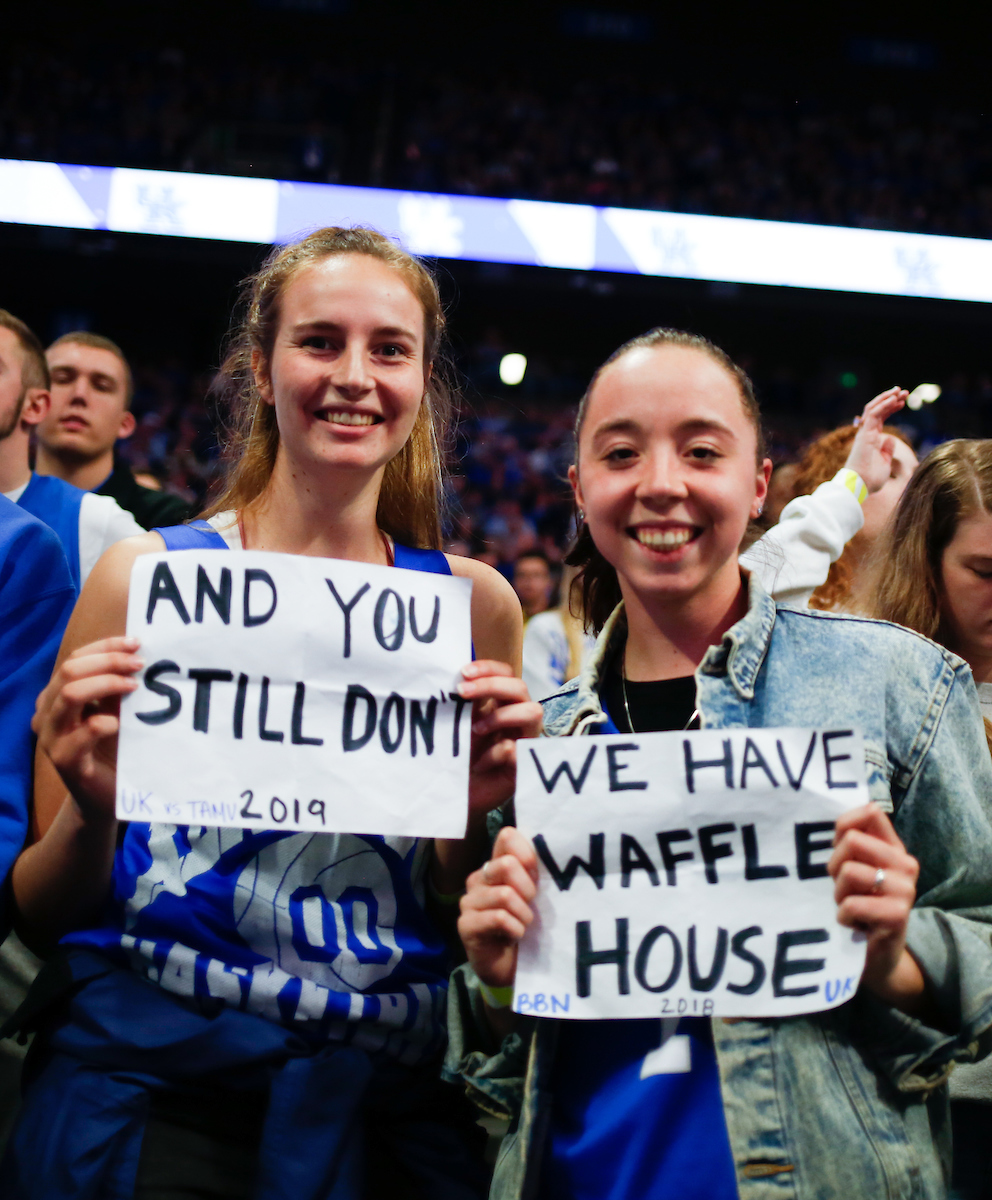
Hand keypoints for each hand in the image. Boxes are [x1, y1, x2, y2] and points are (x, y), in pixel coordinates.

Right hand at [32, 636, 142, 823]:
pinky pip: (78, 735)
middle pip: (70, 670)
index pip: (77, 658)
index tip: (137, 643)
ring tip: (133, 687)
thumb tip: (139, 654)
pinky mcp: (64, 760)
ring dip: (105, 684)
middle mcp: (48, 712)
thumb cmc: (112, 749)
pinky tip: (116, 724)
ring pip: (69, 695)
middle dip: (108, 662)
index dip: (106, 646)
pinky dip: (99, 724)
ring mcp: (51, 736)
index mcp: (58, 695)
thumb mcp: (116, 711)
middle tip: (140, 665)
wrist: (106, 797)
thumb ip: (118, 686)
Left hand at [459, 661, 543, 817]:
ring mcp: (523, 739)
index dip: (489, 668)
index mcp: (501, 704)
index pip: (505, 674)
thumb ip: (460, 703)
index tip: (463, 672)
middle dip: (491, 685)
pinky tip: (478, 765)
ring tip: (475, 731)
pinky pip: (516, 748)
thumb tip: (451, 678)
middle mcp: (516, 717)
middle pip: (520, 687)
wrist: (455, 794)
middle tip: (462, 691)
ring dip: (501, 716)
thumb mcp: (455, 725)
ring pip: (532, 711)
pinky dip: (493, 754)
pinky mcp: (524, 764)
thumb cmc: (457, 756)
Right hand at [459, 826, 538, 988]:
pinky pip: (499, 918)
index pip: (507, 837)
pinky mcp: (466, 925)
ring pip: (504, 895)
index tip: (537, 876)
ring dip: (523, 915)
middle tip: (530, 906)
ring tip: (523, 926)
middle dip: (527, 888)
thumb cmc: (525, 926)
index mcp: (496, 865)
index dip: (527, 854)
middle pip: (506, 864)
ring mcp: (469, 901)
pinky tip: (514, 937)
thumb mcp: (534, 895)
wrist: (512, 967)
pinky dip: (515, 929)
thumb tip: (545, 848)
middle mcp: (479, 878)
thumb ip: (534, 871)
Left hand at [828, 803, 923, 1007]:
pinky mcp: (897, 915)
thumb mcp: (851, 868)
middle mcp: (905, 864)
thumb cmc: (858, 905)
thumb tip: (839, 816)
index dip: (843, 827)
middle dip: (835, 866)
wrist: (877, 955)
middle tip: (844, 888)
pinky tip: (855, 924)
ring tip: (850, 906)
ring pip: (848, 871)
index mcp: (894, 848)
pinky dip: (843, 917)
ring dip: (838, 894)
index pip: (871, 812)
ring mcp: (905, 889)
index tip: (839, 850)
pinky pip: (850, 904)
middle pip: (851, 840)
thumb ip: (848, 841)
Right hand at [845, 387, 908, 493]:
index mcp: (871, 439)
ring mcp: (865, 432)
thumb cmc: (870, 479)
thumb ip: (887, 450)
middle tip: (903, 392)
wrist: (860, 485)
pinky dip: (884, 404)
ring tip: (900, 391)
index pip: (880, 418)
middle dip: (890, 399)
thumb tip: (891, 439)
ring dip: (887, 398)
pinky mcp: (865, 433)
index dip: (891, 408)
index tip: (902, 402)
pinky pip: (873, 414)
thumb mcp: (884, 463)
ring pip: (873, 408)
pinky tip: (894, 398)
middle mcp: (866, 433)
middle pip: (877, 410)